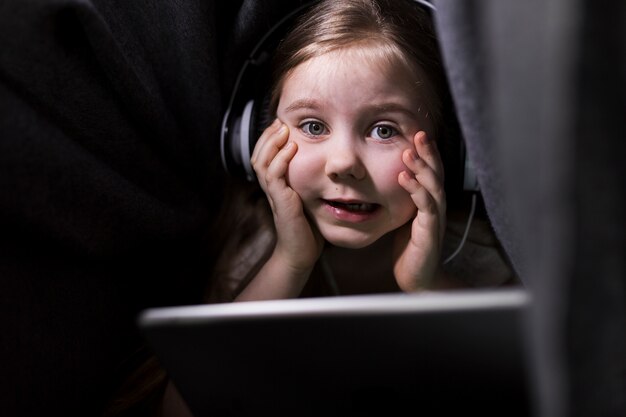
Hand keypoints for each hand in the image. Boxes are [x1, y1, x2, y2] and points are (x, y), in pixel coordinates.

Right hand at [250, 119, 323, 273]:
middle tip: (279, 121)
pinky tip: (292, 148)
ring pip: (262, 163)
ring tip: (283, 130)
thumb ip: (309, 181)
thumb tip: (326, 164)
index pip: (264, 156)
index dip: (269, 139)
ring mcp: (274, 195)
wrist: (301, 252)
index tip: (281, 124)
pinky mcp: (280, 202)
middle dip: (267, 136)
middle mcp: (271, 188)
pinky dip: (281, 160)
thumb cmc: (307, 227)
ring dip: (272, 144)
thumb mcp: (308, 197)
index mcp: (275, 185)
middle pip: (258, 155)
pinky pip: (274, 177)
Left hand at [393, 131, 445, 291]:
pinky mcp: (430, 232)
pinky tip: (405, 178)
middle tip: (418, 134)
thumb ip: (402, 201)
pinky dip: (416, 190)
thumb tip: (388, 181)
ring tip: (409, 152)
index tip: (417, 135)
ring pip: (433, 187)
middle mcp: (437, 208)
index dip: (427, 154)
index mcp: (430, 203)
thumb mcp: (404, 219)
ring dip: (421, 168)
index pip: (431, 173)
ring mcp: (435, 219)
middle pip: (436, 174)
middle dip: (428, 153)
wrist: (418, 278)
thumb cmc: (410, 249)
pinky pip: (426, 207)